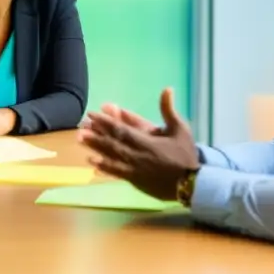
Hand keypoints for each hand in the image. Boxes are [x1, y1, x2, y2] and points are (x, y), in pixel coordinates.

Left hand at [77, 88, 199, 200]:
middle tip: (81, 126)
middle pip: (113, 142)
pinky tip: (92, 164)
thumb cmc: (185, 154)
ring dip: (95, 148)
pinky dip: (104, 168)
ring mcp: (135, 169)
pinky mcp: (135, 181)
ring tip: (80, 140)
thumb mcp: (179, 128)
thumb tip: (167, 88)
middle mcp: (138, 154)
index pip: (122, 129)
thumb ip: (168, 109)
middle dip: (96, 133)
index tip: (93, 114)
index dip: (106, 121)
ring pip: (112, 156)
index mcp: (148, 141)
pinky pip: (117, 173)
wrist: (193, 184)